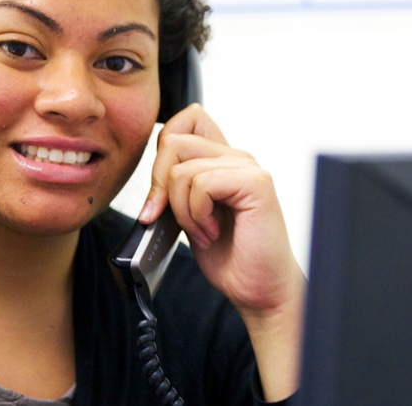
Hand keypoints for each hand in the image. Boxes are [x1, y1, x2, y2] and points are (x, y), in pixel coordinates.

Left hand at [138, 104, 304, 400]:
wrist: (259, 290)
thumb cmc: (231, 257)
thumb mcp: (189, 215)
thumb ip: (176, 189)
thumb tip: (152, 174)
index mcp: (221, 162)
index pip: (186, 120)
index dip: (162, 149)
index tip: (159, 193)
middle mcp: (236, 158)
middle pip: (174, 141)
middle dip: (159, 185)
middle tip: (166, 218)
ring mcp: (247, 168)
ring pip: (182, 168)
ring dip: (182, 210)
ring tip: (202, 232)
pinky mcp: (255, 183)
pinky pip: (201, 184)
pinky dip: (197, 215)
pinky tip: (212, 233)